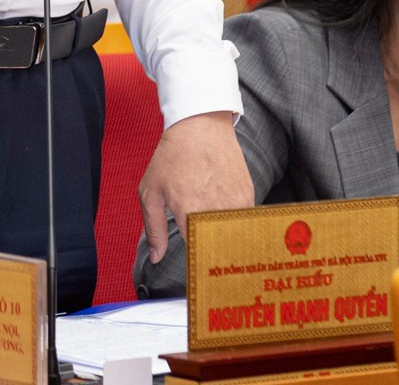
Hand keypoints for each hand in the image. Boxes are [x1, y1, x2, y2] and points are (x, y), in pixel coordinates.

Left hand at [138, 111, 251, 262]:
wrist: (200, 125)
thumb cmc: (172, 157)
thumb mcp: (150, 191)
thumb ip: (153, 228)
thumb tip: (156, 258)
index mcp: (188, 212)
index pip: (196, 255)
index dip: (195, 266)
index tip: (195, 273)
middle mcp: (214, 209)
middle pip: (219, 249)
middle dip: (213, 257)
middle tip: (210, 263)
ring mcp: (235, 202)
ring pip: (236, 237)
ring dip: (228, 242)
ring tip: (221, 244)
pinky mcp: (248, 194)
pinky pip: (245, 222)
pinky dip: (237, 226)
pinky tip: (228, 222)